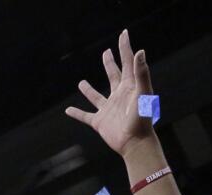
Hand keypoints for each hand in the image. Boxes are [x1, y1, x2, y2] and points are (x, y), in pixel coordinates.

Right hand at [64, 30, 154, 158]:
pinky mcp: (100, 122)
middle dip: (110, 63)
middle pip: (113, 75)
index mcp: (130, 87)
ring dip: (89, 90)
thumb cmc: (142, 119)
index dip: (125, 48)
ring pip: (96, 96)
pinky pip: (86, 116)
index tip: (123, 34)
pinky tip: (68, 111)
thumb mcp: (143, 93)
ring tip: (81, 82)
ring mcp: (108, 109)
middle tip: (106, 52)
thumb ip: (141, 73)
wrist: (135, 143)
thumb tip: (140, 51)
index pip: (127, 62)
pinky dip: (77, 113)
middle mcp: (119, 96)